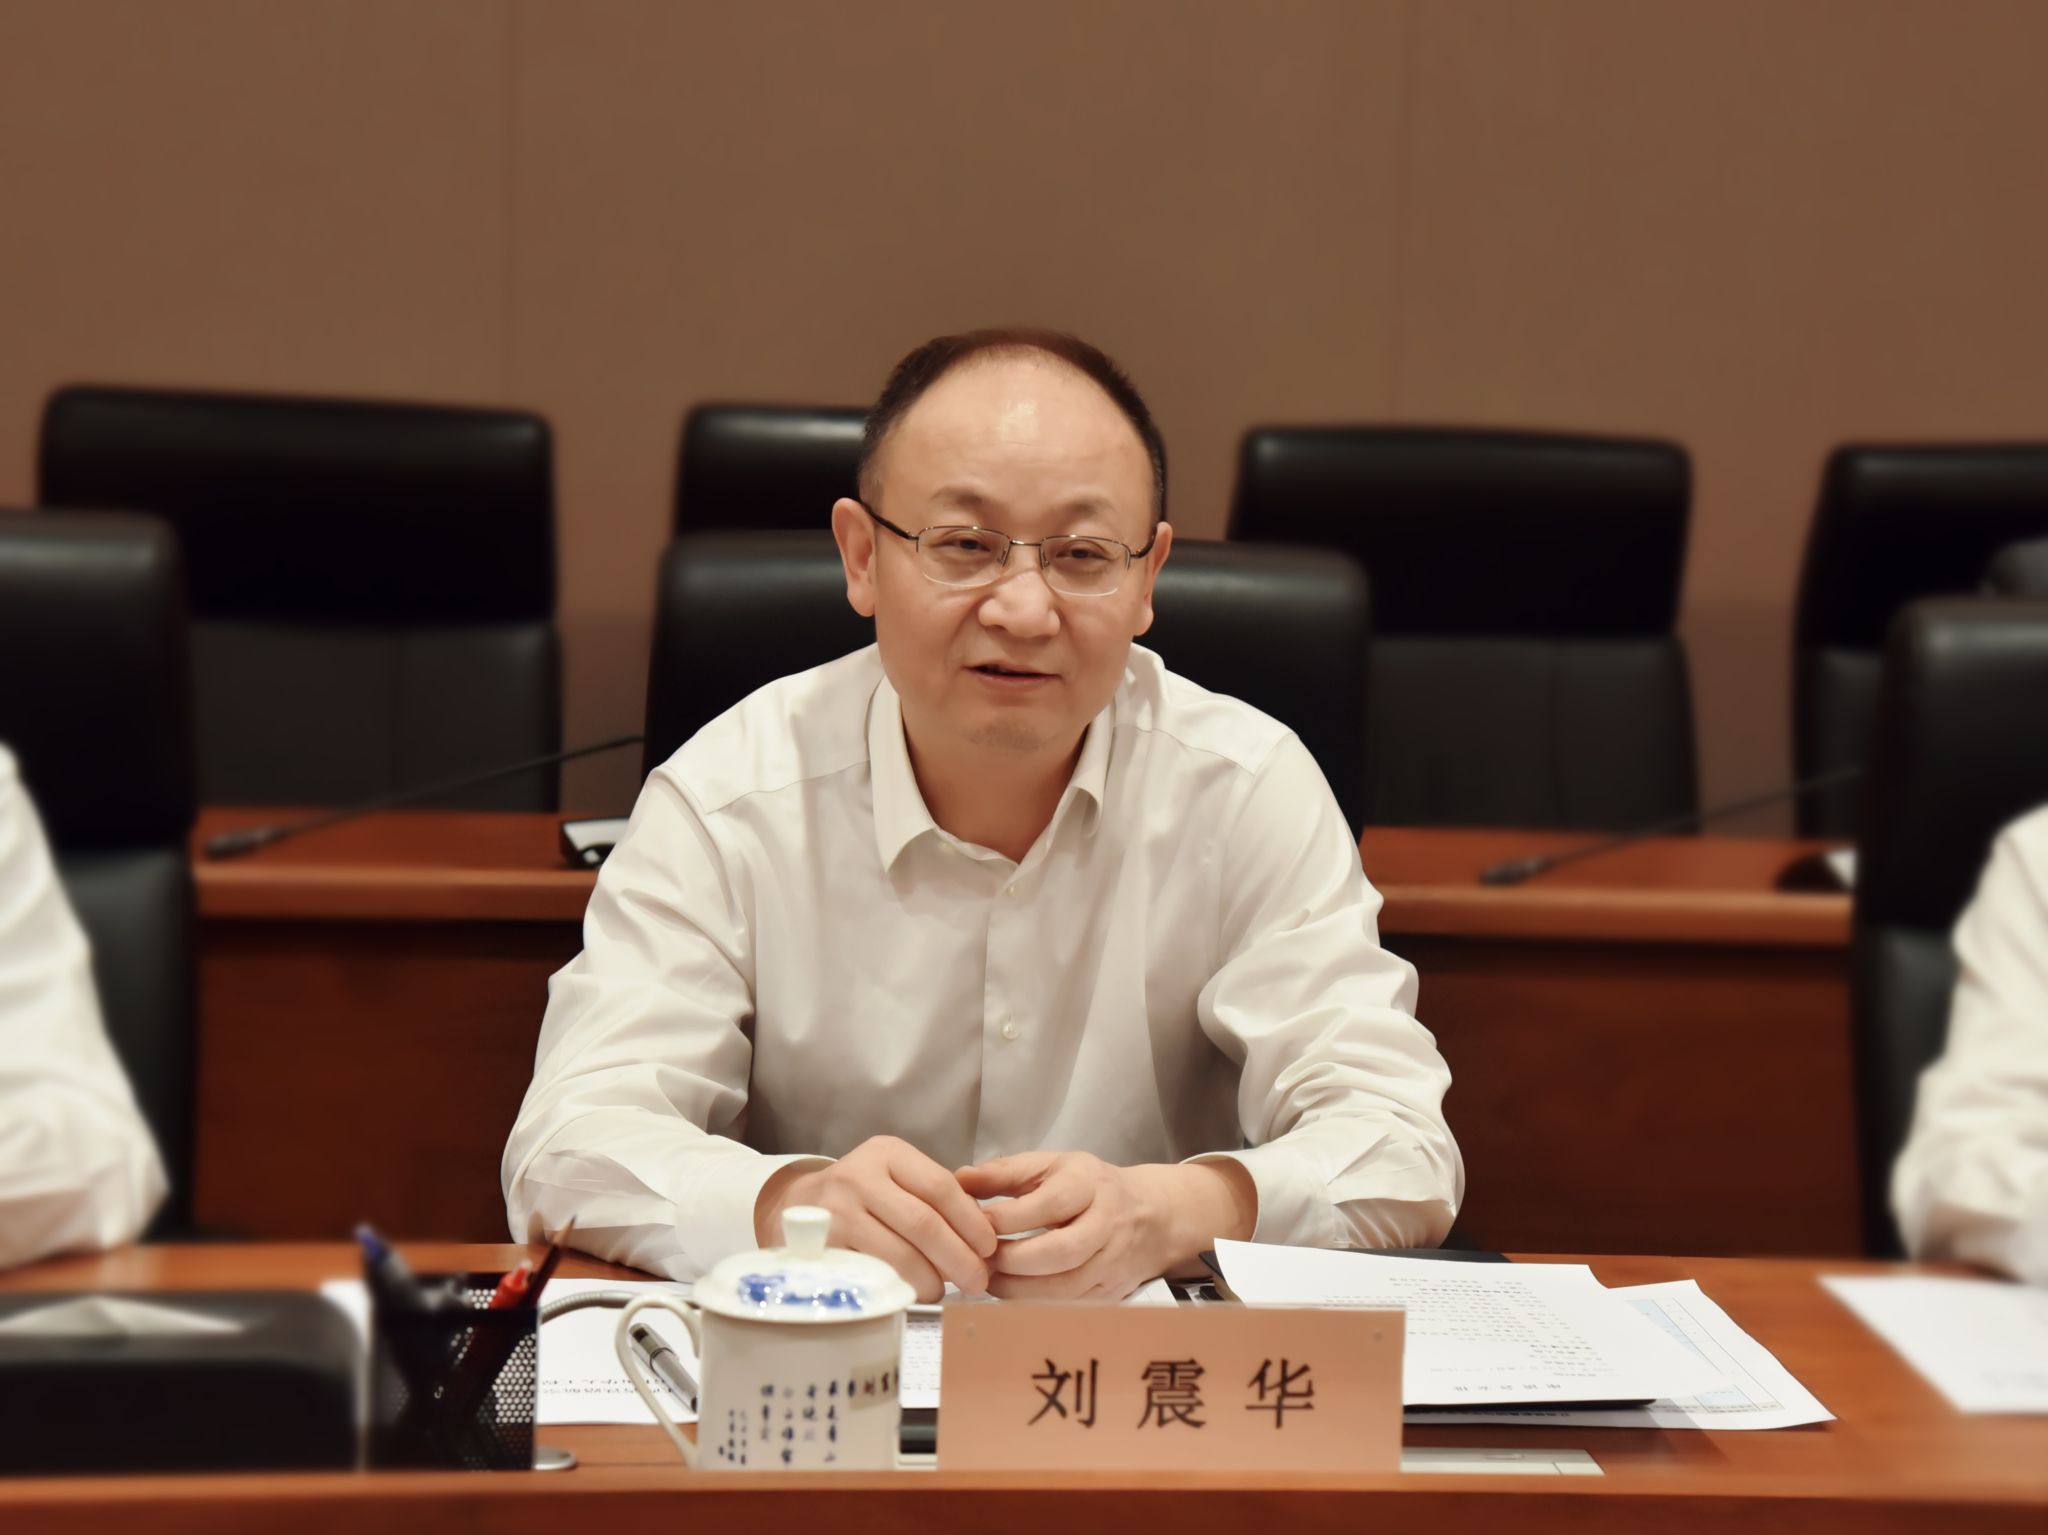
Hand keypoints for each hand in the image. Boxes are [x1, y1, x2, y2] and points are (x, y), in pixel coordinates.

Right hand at [755, 1136, 998, 1301]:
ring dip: (930, 1279)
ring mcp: (837, 1211)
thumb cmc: (859, 1195)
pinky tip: (912, 1293)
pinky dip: (899, 1288)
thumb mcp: (892, 1177)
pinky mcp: (822, 1245)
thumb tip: (982, 1237)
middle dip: (959, 1258)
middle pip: (924, 1223)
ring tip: (943, 1289)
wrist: (792, 1207)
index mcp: (887, 1153)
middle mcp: (859, 1176)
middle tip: (977, 1280)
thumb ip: (932, 1196)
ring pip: (900, 1253)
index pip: (940, 1187)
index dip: (971, 1222)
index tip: (989, 1248)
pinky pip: (872, 1273)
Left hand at [955, 1152, 1255, 1299]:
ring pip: (1067, 1287)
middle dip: (1014, 1261)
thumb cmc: (1087, 1187)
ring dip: (1020, 1290)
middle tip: (979, 1261)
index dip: (1008, 1218)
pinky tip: (1009, 1295)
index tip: (974, 1226)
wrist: (1150, 1216)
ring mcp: (1112, 1262)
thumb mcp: (1050, 1165)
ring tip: (988, 1281)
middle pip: (1062, 1251)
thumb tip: (958, 1180)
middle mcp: (1106, 1223)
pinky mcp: (1110, 1293)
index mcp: (1088, 1183)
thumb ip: (1004, 1173)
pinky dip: (1036, 1306)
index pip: (1049, 1203)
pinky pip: (1071, 1307)